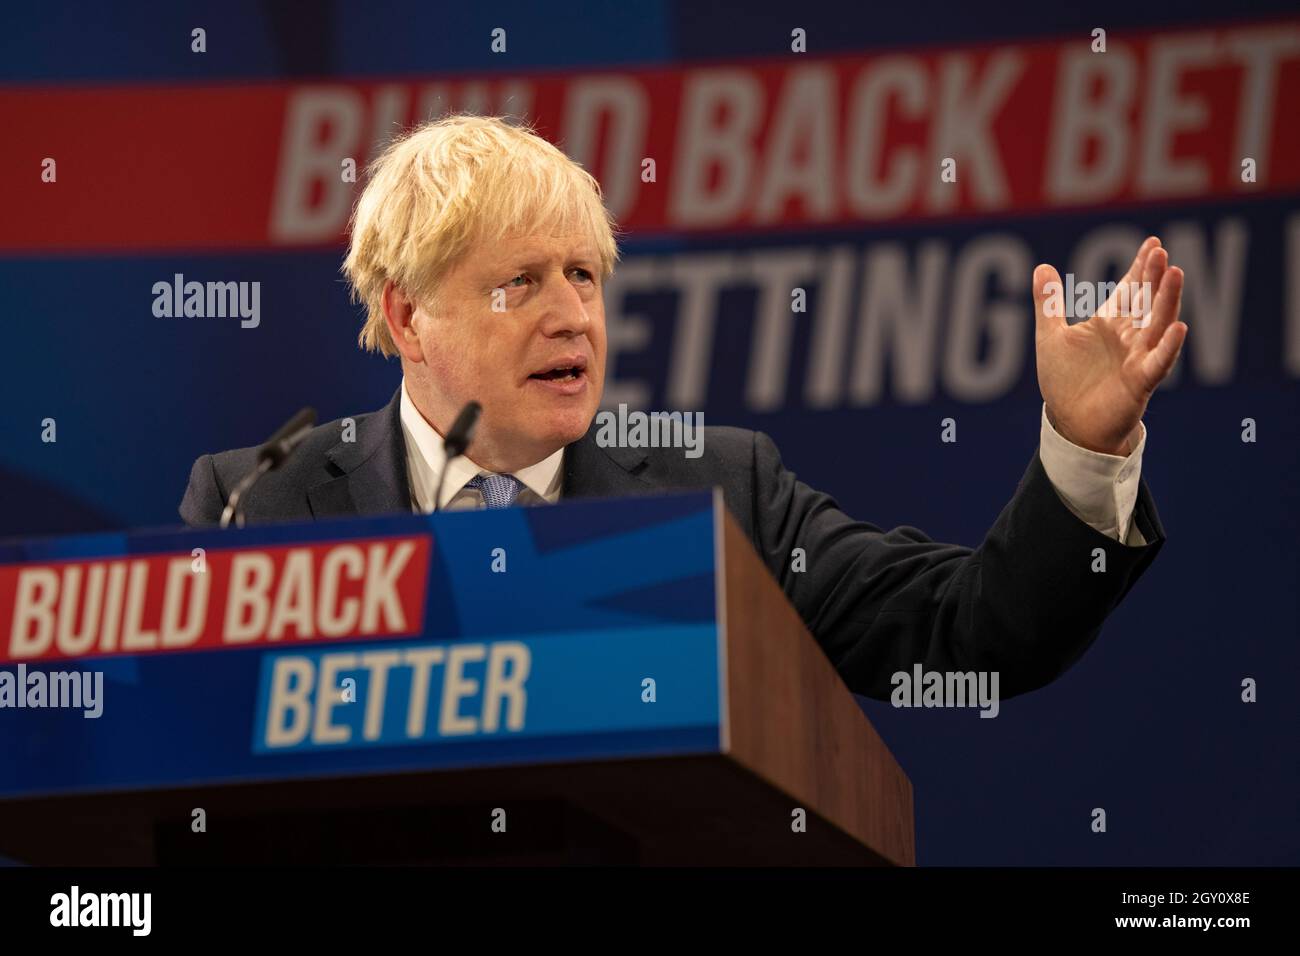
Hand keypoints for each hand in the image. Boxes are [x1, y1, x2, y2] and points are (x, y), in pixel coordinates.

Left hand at [1034, 236, 1187, 455]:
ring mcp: (1138, 357)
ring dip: (1167, 300)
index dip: (1141, 267)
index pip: (1130, 288)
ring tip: (1175, 274)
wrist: (1071, 423)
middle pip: (1146, 301)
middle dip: (1154, 277)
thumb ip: (1049, 304)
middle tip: (1161, 252)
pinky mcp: (1141, 381)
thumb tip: (1041, 267)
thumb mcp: (1050, 337)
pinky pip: (1158, 362)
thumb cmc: (1065, 380)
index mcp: (1111, 322)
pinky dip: (1169, 346)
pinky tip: (1178, 327)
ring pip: (1158, 324)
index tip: (1153, 243)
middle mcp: (1130, 336)